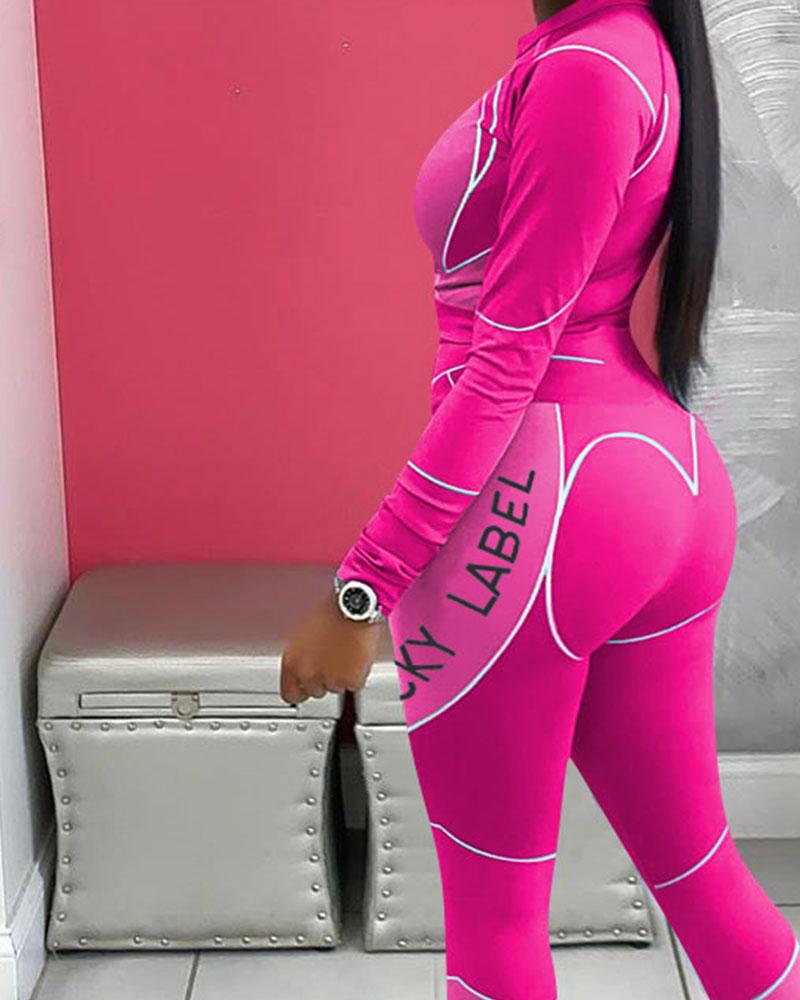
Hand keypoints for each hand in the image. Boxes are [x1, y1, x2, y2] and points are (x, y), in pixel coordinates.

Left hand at [279, 588, 381, 703]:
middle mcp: (308, 674)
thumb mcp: (302, 636)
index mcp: (292, 663)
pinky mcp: (351, 680)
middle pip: (314, 691)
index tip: (306, 687)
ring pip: (336, 688)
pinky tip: (356, 656)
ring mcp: (330, 680)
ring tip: (345, 653)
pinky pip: (354, 685)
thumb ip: (301, 658)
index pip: (290, 694)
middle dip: (323, 679)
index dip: (300, 690)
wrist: (352, 606)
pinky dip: (357, 674)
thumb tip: (304, 666)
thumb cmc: (330, 612)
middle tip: (331, 662)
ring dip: (340, 676)